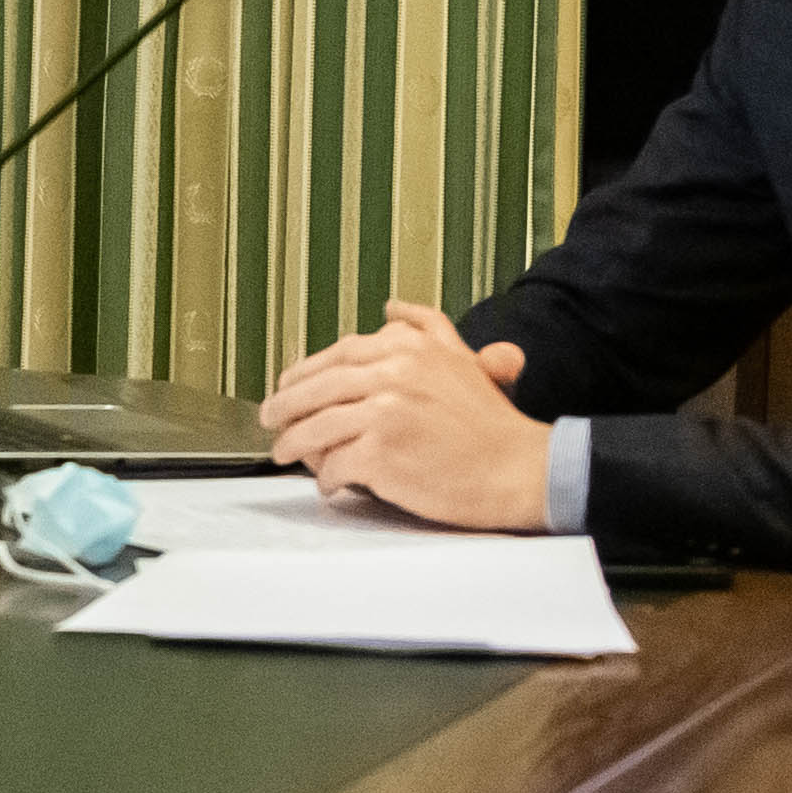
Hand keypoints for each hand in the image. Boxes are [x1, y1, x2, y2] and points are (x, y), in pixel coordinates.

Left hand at [256, 301, 551, 530]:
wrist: (522, 469)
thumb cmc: (491, 424)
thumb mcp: (462, 359)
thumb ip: (427, 329)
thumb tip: (391, 308)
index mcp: (408, 348)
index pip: (337, 355)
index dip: (304, 373)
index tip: (287, 386)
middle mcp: (393, 372)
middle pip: (317, 388)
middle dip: (285, 406)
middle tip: (269, 419)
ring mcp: (384, 411)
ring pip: (316, 427)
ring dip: (294, 444)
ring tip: (285, 454)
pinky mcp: (381, 452)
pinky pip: (334, 464)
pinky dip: (327, 477)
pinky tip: (330, 484)